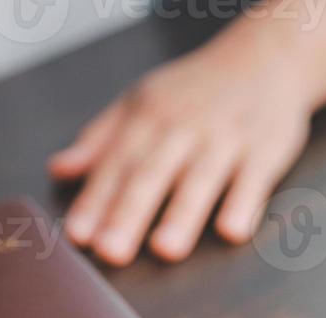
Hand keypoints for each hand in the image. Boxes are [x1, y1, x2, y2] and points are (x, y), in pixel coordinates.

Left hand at [49, 37, 312, 264]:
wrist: (264, 57)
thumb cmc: (196, 90)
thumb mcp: (142, 102)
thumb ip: (101, 139)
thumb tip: (59, 169)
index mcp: (148, 118)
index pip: (115, 165)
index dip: (96, 202)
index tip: (79, 236)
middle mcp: (184, 128)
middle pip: (151, 176)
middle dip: (129, 215)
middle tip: (111, 253)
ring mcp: (226, 139)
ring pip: (200, 180)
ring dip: (182, 215)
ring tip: (165, 250)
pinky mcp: (266, 150)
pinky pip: (253, 180)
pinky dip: (244, 204)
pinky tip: (231, 232)